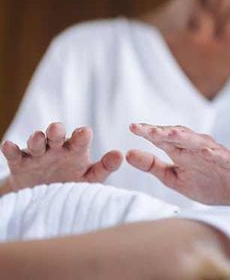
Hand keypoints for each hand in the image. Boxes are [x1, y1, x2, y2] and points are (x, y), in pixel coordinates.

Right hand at [1, 122, 122, 191]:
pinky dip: (10, 149)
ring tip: (38, 138)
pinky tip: (7, 145)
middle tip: (57, 130)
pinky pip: (15, 155)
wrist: (46, 196)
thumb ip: (105, 167)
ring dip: (36, 139)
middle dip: (56, 131)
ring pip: (36, 142)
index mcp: (76, 149)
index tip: (85, 133)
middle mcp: (57, 148)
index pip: (80, 139)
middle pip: (57, 134)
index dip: (82, 135)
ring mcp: (38, 154)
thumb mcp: (90, 177)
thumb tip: (121, 155)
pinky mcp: (21, 163)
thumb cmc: (74, 182)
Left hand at [126, 123, 229, 206]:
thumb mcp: (174, 178)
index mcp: (181, 151)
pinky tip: (206, 150)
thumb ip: (152, 166)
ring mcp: (214, 153)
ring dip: (184, 136)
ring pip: (197, 141)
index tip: (132, 128)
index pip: (162, 139)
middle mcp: (196, 147)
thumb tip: (127, 154)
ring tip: (169, 133)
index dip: (148, 133)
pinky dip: (214, 152)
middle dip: (161, 131)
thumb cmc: (208, 184)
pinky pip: (221, 156)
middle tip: (144, 129)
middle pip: (177, 136)